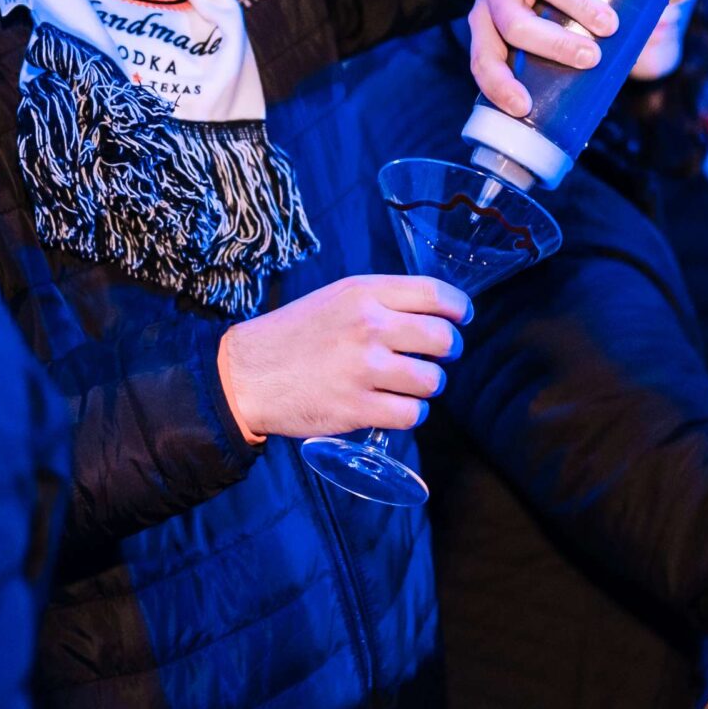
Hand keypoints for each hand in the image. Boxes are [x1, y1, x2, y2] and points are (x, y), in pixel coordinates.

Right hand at [217, 275, 469, 442]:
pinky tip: (393, 405)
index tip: (462, 319)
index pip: (437, 294)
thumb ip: (381, 301)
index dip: (460, 309)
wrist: (246, 374)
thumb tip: (434, 314)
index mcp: (363, 293)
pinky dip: (409, 413)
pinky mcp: (357, 408)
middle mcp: (368, 327)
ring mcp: (364, 369)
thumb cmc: (294, 335)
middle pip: (444, 339)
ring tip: (406, 384)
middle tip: (435, 358)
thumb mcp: (336, 298)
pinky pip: (412, 414)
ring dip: (427, 386)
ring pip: (433, 381)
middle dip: (448, 351)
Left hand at [469, 0, 621, 116]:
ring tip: (610, 24)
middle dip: (554, 43)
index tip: (525, 106)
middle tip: (592, 56)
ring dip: (578, 6)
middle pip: (515, 23)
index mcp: (487, 20)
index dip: (497, 85)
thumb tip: (613, 80)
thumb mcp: (534, 21)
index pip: (482, 58)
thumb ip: (564, 50)